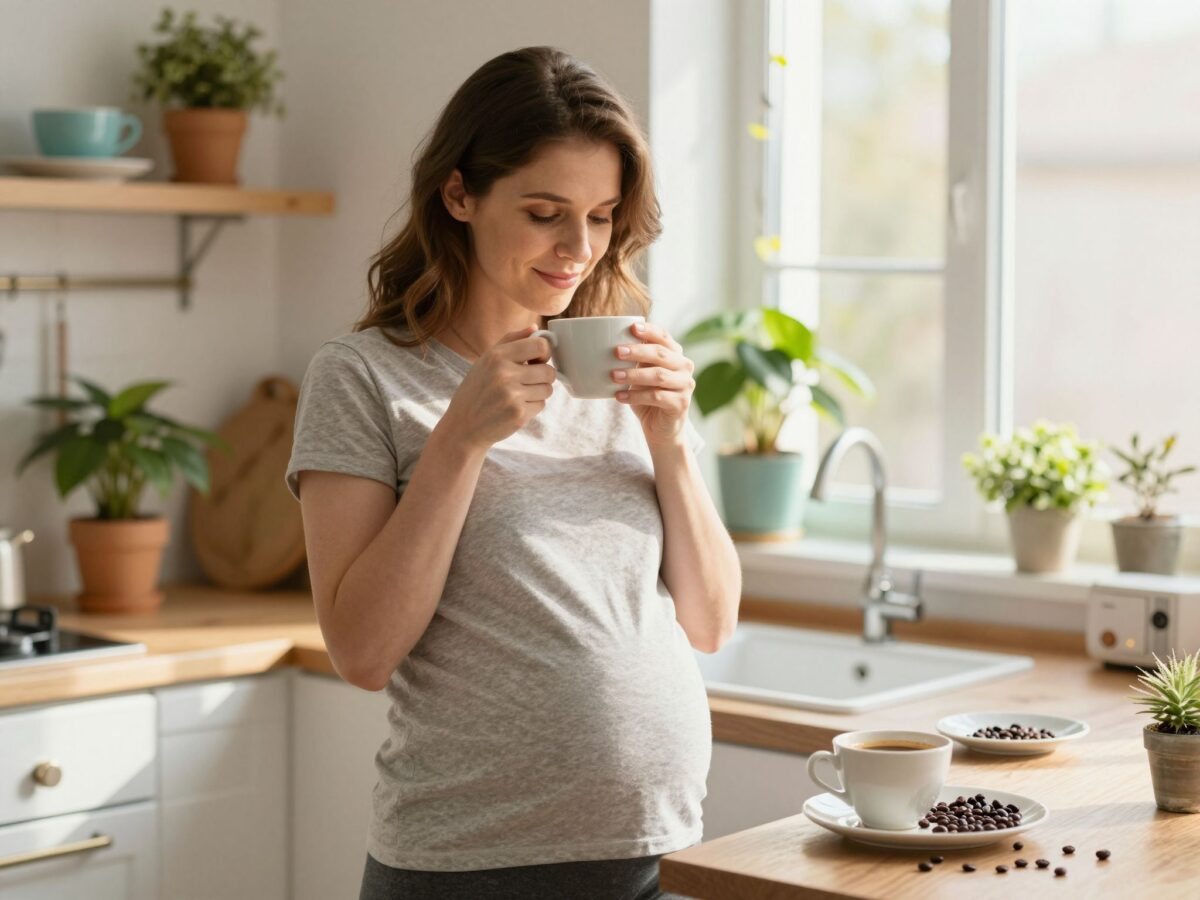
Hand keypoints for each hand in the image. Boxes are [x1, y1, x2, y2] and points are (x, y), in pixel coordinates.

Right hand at [442, 325, 555, 450]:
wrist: (463, 426)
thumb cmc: (476, 390)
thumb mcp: (486, 360)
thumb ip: (511, 340)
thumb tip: (535, 328)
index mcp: (497, 356)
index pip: (540, 345)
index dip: (544, 353)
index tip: (538, 360)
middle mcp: (504, 374)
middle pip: (549, 371)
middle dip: (543, 377)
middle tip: (528, 381)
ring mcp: (512, 396)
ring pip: (548, 389)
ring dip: (538, 392)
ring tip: (519, 395)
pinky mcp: (519, 415)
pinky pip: (541, 405)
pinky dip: (532, 407)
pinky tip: (515, 407)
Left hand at [612, 321, 695, 448]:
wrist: (661, 428)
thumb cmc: (648, 396)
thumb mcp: (641, 374)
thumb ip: (634, 360)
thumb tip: (607, 344)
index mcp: (675, 354)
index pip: (664, 337)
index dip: (649, 331)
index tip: (631, 327)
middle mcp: (684, 367)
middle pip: (661, 354)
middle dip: (638, 351)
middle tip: (616, 351)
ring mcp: (685, 385)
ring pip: (658, 376)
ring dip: (634, 375)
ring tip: (614, 376)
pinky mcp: (681, 404)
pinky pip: (656, 397)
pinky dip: (635, 396)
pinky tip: (619, 397)